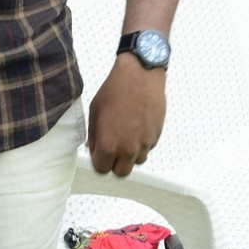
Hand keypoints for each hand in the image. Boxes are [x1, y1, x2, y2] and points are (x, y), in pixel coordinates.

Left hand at [87, 55, 165, 176]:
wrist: (139, 76)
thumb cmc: (115, 90)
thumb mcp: (95, 111)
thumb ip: (93, 135)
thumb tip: (93, 148)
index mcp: (109, 145)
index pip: (101, 169)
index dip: (98, 160)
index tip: (99, 152)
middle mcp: (128, 149)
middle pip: (121, 172)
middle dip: (114, 163)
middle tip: (111, 148)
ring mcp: (144, 144)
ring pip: (136, 161)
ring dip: (129, 153)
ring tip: (125, 133)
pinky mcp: (155, 137)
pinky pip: (146, 148)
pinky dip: (141, 142)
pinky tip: (136, 124)